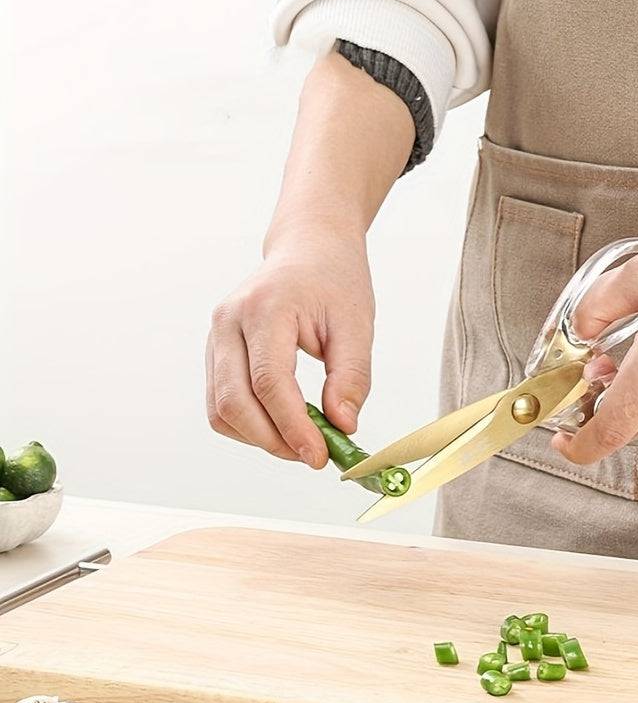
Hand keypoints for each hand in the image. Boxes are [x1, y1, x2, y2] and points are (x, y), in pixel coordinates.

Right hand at [205, 50, 413, 465]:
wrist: (309, 247)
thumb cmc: (335, 279)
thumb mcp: (357, 326)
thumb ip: (352, 378)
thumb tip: (343, 428)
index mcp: (266, 308)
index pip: (269, 382)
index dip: (292, 427)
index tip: (319, 456)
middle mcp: (228, 321)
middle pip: (234, 403)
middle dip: (274, 441)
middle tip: (314, 456)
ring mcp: (215, 336)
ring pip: (221, 410)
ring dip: (260, 437)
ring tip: (303, 439)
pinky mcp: (215, 351)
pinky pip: (221, 403)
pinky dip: (250, 425)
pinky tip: (284, 423)